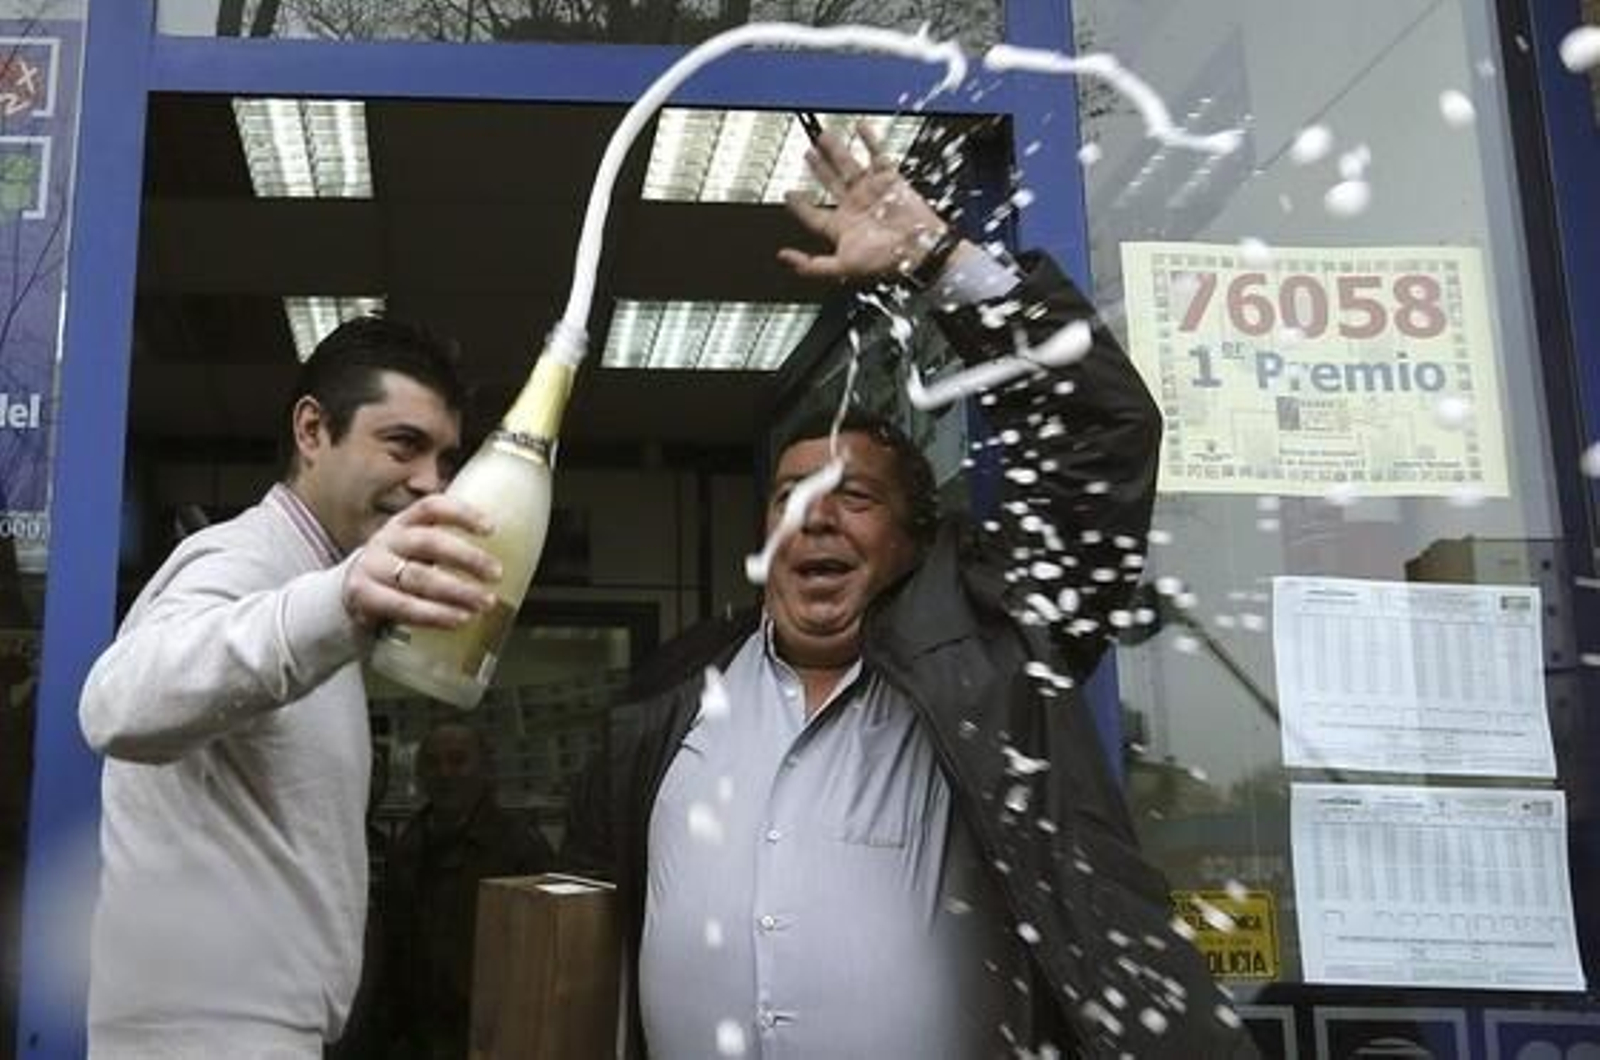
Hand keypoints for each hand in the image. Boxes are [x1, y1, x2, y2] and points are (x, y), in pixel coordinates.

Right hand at [341, 494, 502, 630]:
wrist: (348, 596)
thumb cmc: (397, 572)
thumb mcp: (415, 552)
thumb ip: (446, 550)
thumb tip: (506, 561)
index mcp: (403, 524)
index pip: (431, 507)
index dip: (462, 513)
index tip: (491, 527)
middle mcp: (387, 540)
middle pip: (428, 543)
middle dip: (467, 558)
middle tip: (496, 573)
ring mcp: (372, 568)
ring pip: (418, 577)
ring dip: (457, 591)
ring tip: (485, 602)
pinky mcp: (364, 597)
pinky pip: (403, 606)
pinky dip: (435, 615)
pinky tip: (458, 619)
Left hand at [779, 121, 953, 283]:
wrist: (919, 248)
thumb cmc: (885, 260)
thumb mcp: (843, 266)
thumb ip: (812, 265)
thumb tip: (784, 257)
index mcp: (842, 227)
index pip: (815, 215)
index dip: (800, 206)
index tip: (789, 193)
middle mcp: (855, 206)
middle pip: (830, 184)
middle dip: (819, 169)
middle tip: (809, 154)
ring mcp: (871, 191)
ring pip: (849, 166)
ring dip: (836, 151)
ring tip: (824, 136)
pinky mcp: (889, 179)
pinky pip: (877, 154)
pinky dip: (869, 139)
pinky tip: (860, 127)